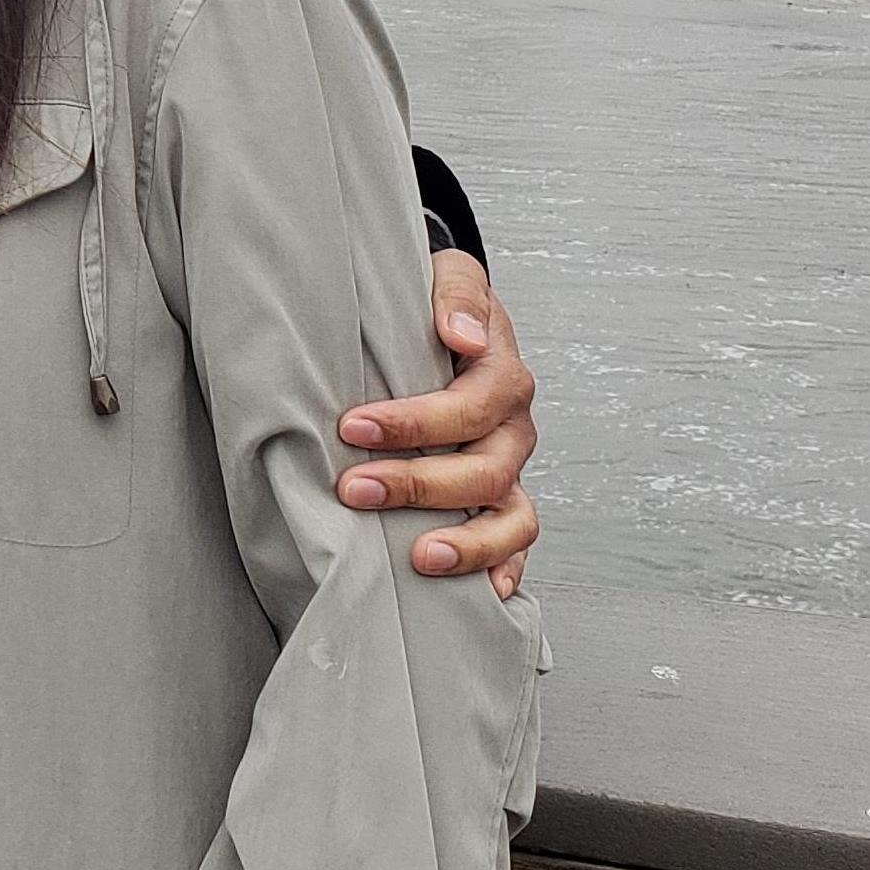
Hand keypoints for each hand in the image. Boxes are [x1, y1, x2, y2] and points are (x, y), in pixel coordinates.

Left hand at [333, 251, 538, 597]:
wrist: (445, 316)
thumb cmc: (434, 301)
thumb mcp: (445, 275)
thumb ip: (456, 296)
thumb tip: (460, 336)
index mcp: (500, 374)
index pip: (469, 406)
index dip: (413, 422)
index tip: (351, 425)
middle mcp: (513, 428)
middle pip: (486, 470)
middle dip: (417, 483)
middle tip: (352, 488)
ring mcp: (511, 467)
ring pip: (511, 517)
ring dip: (466, 541)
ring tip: (417, 557)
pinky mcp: (503, 499)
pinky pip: (518, 542)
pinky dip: (503, 568)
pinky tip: (479, 594)